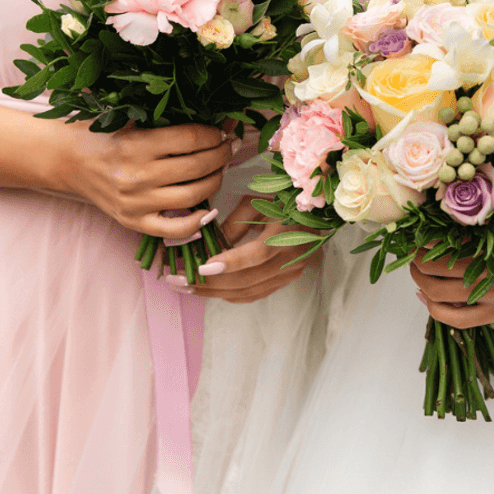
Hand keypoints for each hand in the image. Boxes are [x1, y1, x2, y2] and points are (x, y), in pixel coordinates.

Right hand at [55, 122, 234, 238]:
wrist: (67, 161)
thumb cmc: (101, 134)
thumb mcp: (130, 118)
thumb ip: (167, 121)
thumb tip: (214, 125)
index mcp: (136, 144)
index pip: (191, 139)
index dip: (214, 135)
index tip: (221, 132)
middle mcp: (136, 175)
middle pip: (197, 167)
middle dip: (221, 155)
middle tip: (227, 148)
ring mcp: (135, 202)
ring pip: (193, 196)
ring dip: (215, 181)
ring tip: (218, 170)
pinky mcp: (133, 221)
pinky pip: (174, 229)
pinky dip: (196, 222)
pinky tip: (208, 209)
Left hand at [164, 195, 322, 302]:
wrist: (318, 212)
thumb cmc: (284, 199)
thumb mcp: (258, 202)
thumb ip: (234, 224)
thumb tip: (208, 245)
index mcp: (287, 232)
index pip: (257, 254)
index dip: (230, 263)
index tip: (201, 267)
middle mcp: (291, 258)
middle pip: (246, 280)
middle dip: (207, 283)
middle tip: (175, 279)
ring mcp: (290, 273)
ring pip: (247, 292)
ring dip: (212, 293)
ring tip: (183, 287)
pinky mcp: (286, 281)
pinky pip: (254, 295)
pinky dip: (229, 295)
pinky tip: (208, 289)